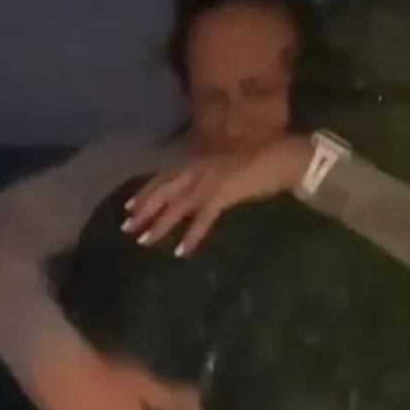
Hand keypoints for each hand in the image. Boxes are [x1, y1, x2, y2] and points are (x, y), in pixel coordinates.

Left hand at [122, 134, 314, 256]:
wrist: (283, 157)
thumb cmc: (260, 159)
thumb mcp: (226, 165)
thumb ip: (210, 174)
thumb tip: (199, 190)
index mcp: (198, 161)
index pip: (164, 178)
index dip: (145, 192)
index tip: (128, 207)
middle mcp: (198, 169)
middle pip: (163, 191)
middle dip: (143, 210)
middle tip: (126, 228)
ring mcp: (209, 181)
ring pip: (177, 206)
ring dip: (160, 225)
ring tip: (144, 241)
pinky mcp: (223, 195)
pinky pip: (202, 219)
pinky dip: (191, 236)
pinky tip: (182, 252)